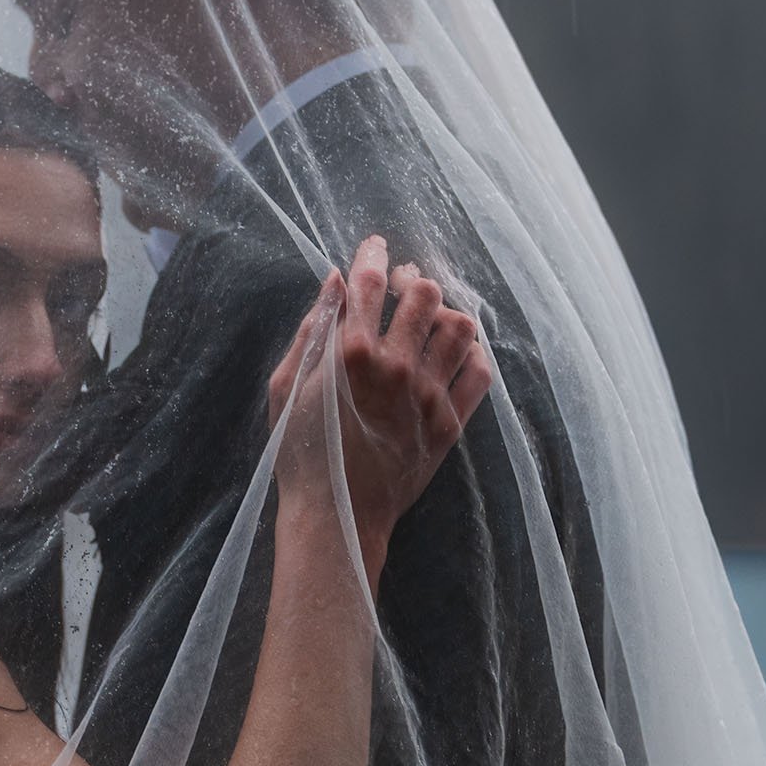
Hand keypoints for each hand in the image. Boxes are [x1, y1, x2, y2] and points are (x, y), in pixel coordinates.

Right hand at [268, 234, 492, 572]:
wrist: (337, 518)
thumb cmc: (300, 454)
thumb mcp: (286, 388)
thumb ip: (312, 331)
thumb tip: (336, 282)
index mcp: (350, 355)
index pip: (371, 281)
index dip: (374, 254)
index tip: (375, 247)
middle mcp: (395, 369)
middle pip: (425, 294)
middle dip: (414, 282)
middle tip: (403, 289)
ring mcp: (428, 396)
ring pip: (461, 327)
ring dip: (445, 315)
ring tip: (430, 323)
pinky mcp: (450, 424)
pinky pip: (480, 372)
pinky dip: (471, 354)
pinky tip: (452, 355)